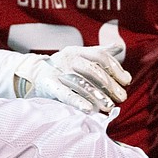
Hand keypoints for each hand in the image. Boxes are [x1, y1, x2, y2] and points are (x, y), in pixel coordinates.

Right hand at [13, 45, 130, 113]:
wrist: (31, 75)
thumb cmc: (62, 69)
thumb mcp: (79, 58)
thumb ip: (98, 54)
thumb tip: (119, 47)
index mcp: (76, 51)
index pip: (100, 56)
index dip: (115, 68)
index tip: (126, 81)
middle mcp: (66, 58)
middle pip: (92, 69)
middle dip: (109, 85)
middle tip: (121, 98)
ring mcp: (56, 71)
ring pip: (80, 82)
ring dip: (97, 95)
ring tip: (109, 107)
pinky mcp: (48, 85)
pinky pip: (64, 93)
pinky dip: (77, 101)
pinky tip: (89, 110)